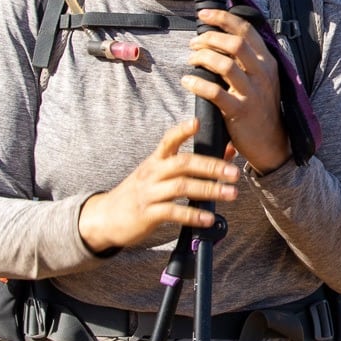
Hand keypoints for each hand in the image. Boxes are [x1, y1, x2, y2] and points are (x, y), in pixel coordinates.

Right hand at [77, 118, 239, 251]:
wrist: (106, 217)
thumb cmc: (141, 192)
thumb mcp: (160, 174)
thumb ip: (192, 163)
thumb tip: (228, 150)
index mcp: (156, 161)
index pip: (168, 140)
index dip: (182, 130)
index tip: (197, 122)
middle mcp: (152, 173)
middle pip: (183, 164)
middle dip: (211, 166)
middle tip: (234, 173)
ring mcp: (149, 193)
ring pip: (181, 187)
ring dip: (209, 190)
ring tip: (231, 193)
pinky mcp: (148, 214)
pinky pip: (173, 212)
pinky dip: (193, 215)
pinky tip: (209, 218)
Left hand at [182, 6, 291, 173]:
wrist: (271, 143)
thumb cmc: (261, 107)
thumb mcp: (263, 78)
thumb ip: (248, 59)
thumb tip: (223, 36)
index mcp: (267, 61)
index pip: (246, 30)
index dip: (223, 17)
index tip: (204, 14)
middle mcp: (262, 74)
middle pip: (234, 43)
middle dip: (208, 38)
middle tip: (194, 43)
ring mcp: (252, 92)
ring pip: (224, 64)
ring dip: (201, 58)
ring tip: (191, 60)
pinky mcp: (240, 111)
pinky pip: (215, 92)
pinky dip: (197, 83)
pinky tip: (187, 81)